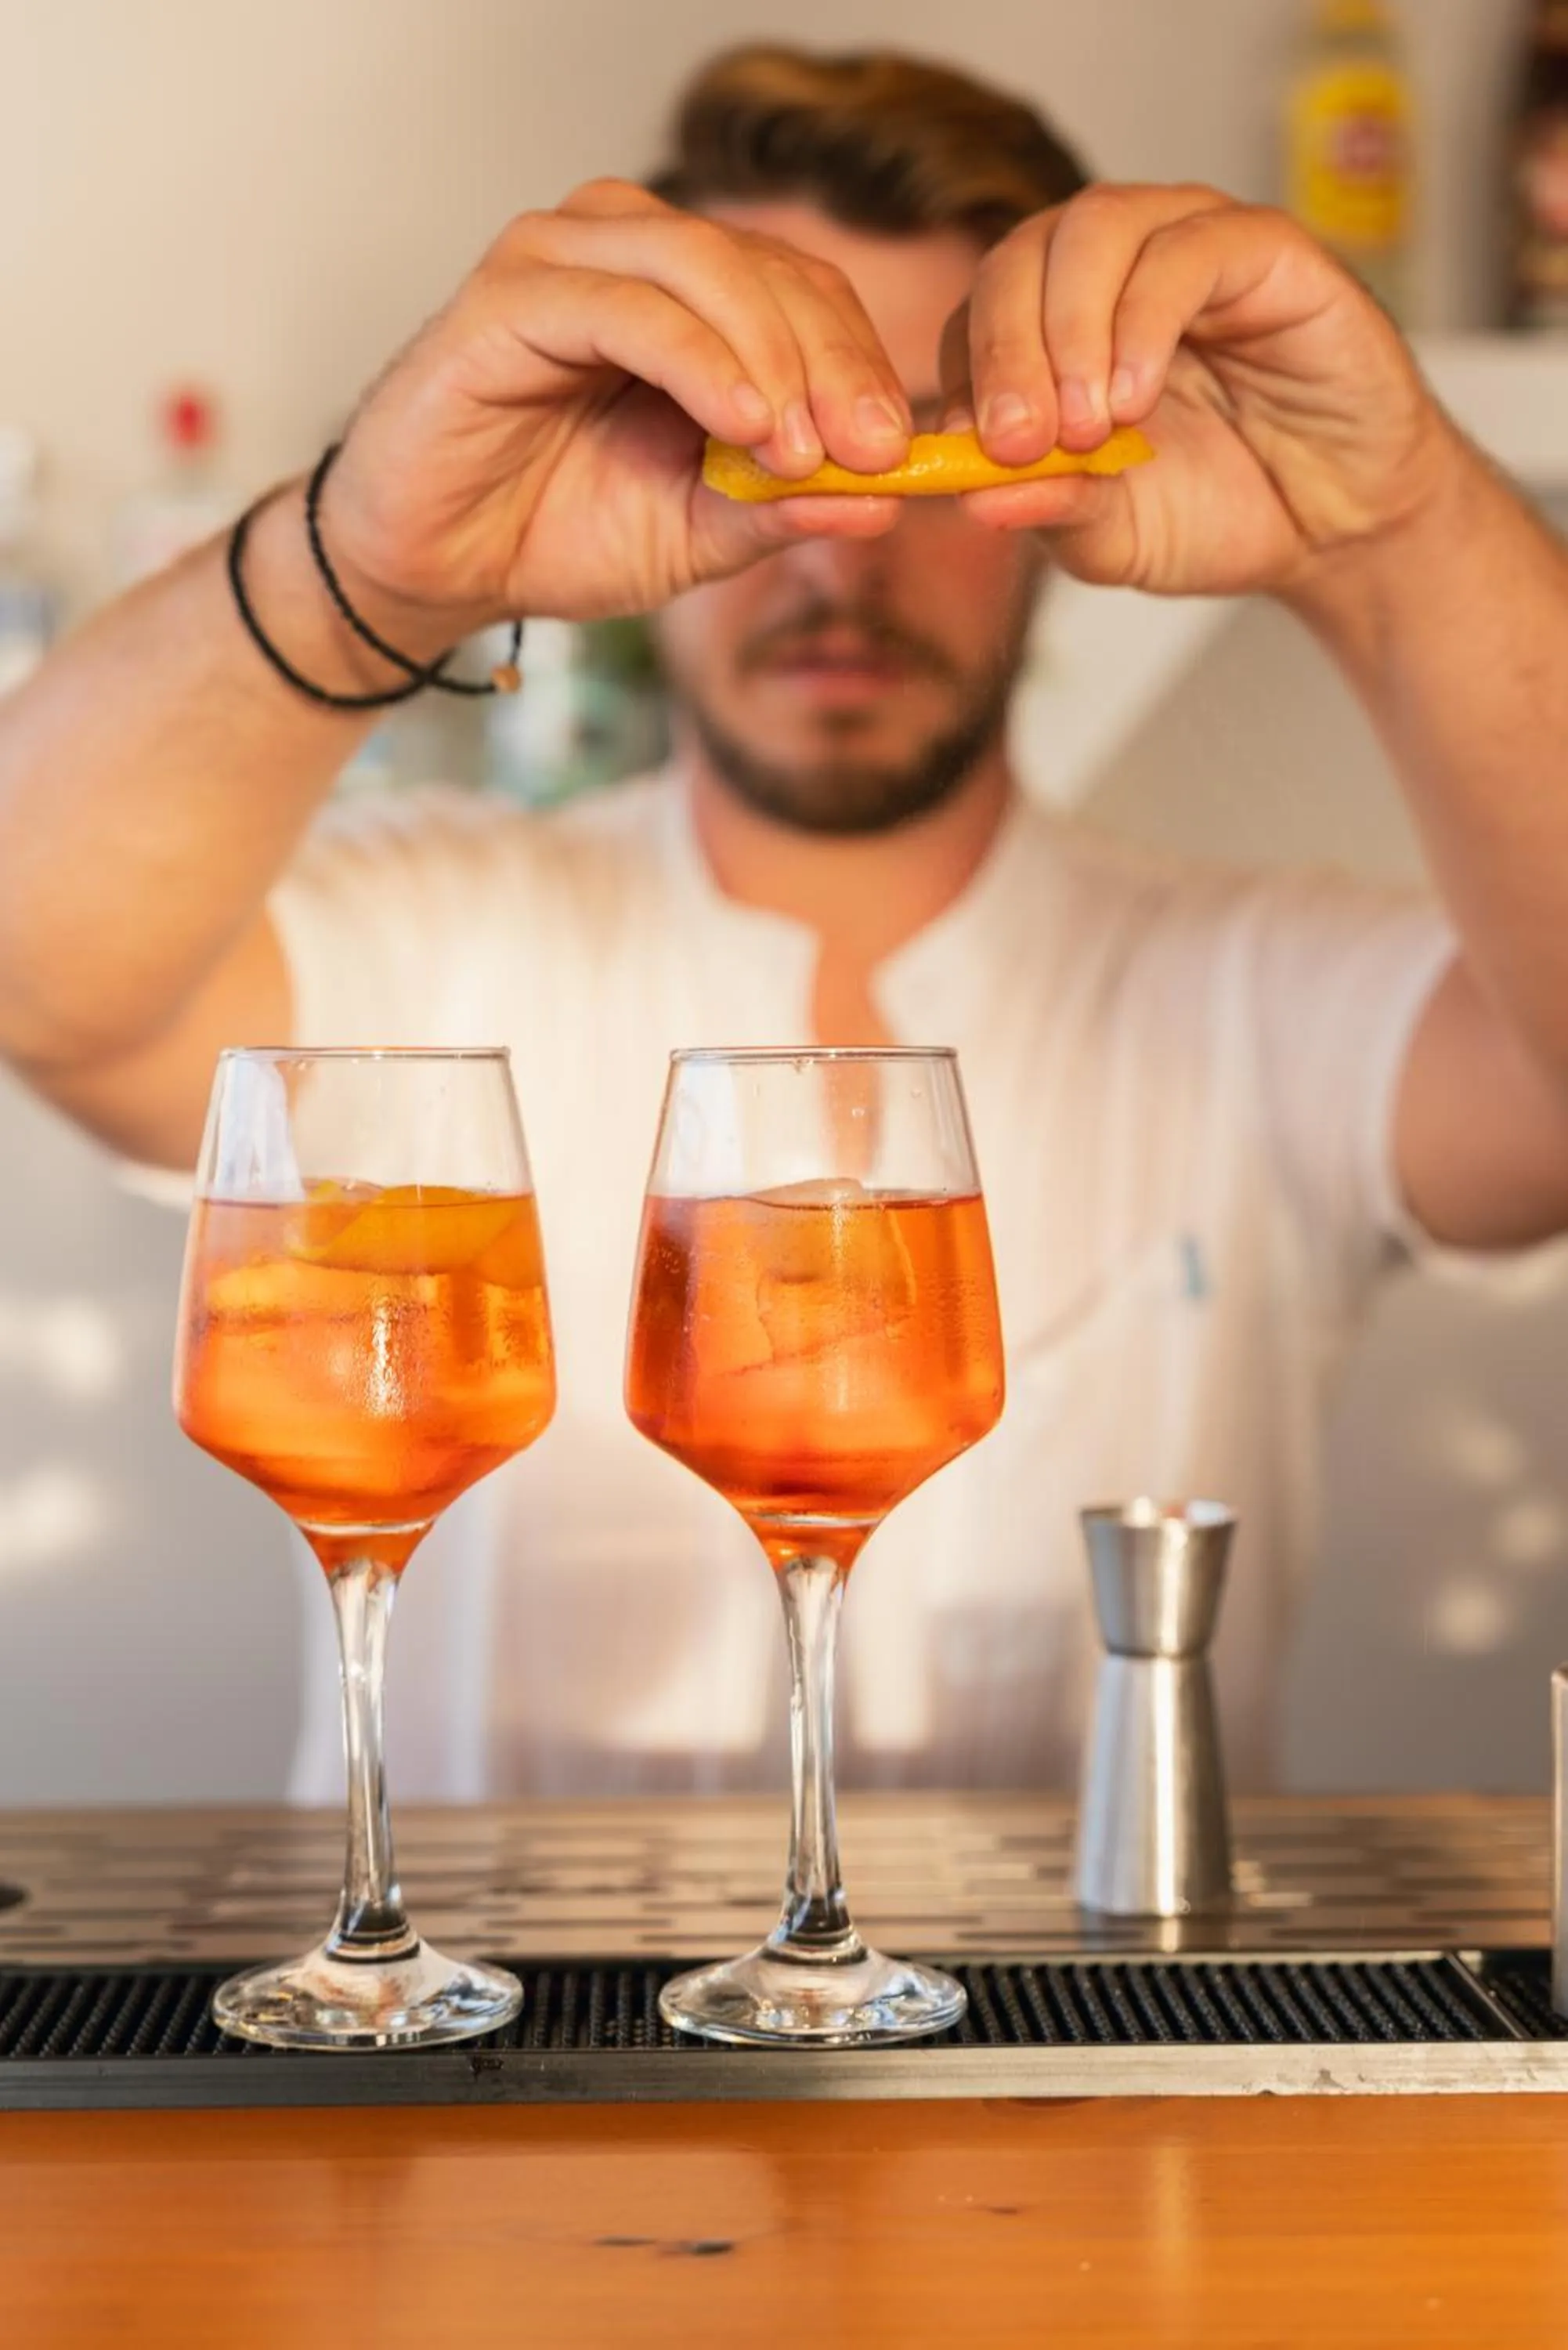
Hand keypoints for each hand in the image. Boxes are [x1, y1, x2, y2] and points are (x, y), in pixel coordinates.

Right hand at [319, 180, 914, 632]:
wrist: (431, 567)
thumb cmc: (552, 532)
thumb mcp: (695, 535)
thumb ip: (779, 510)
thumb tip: (884, 504)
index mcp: (683, 295)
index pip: (802, 293)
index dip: (860, 364)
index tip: (900, 452)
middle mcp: (627, 253)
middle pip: (768, 269)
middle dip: (833, 362)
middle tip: (873, 449)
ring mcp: (564, 260)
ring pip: (705, 266)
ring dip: (772, 356)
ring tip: (801, 445)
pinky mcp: (509, 296)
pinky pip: (626, 306)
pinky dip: (696, 360)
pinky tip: (741, 421)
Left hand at [940, 185, 1460, 599]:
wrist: (1338, 525)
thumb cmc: (1220, 511)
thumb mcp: (1114, 537)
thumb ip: (1050, 511)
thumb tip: (973, 499)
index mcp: (1059, 326)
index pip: (978, 314)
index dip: (962, 376)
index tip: (972, 454)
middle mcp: (1115, 268)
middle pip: (1021, 255)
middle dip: (1003, 350)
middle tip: (1016, 439)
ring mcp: (1188, 245)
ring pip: (1096, 228)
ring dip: (1069, 328)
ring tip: (1083, 426)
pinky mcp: (1264, 247)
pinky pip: (1188, 248)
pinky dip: (1146, 320)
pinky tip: (1137, 398)